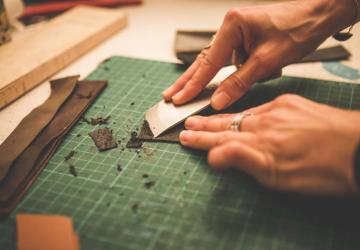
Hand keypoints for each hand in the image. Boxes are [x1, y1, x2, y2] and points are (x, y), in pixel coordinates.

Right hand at [163, 0, 355, 109]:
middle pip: (204, 60)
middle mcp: (231, 28)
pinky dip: (233, 74)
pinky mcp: (246, 41)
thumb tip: (217, 100)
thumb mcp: (266, 61)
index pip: (208, 63)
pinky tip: (237, 79)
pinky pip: (234, 62)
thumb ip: (239, 82)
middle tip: (169, 95)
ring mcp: (238, 34)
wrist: (320, 15)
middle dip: (187, 80)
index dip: (193, 85)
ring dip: (208, 79)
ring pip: (218, 63)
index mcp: (232, 26)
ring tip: (187, 92)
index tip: (178, 99)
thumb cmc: (296, 30)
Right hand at [179, 94, 359, 195]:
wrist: (358, 148)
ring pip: (241, 113)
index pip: (220, 140)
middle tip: (188, 123)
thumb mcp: (279, 177)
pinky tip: (241, 114)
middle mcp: (263, 122)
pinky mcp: (290, 102)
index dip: (200, 140)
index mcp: (258, 143)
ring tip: (206, 118)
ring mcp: (277, 109)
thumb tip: (213, 157)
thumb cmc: (321, 170)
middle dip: (205, 125)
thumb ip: (243, 162)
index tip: (184, 137)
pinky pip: (260, 105)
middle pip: (227, 124)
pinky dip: (245, 111)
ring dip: (222, 118)